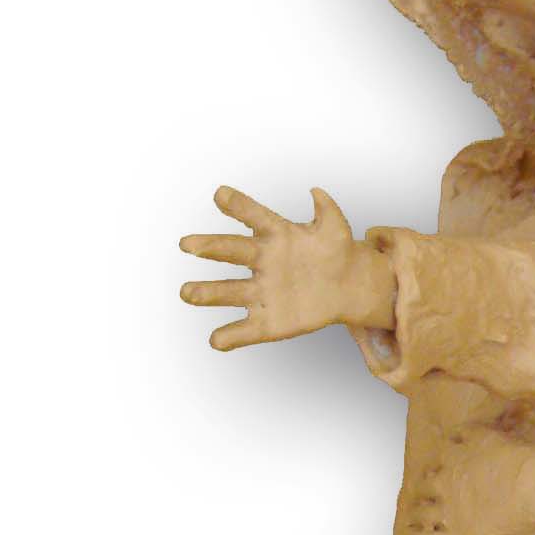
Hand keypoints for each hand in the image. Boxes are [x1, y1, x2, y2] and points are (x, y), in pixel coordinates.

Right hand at [177, 185, 389, 348]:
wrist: (347, 285)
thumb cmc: (336, 252)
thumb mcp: (336, 228)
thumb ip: (327, 210)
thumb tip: (317, 193)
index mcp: (276, 236)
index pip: (255, 217)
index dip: (240, 205)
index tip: (221, 195)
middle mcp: (263, 262)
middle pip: (232, 252)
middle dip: (209, 247)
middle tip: (188, 244)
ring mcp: (263, 292)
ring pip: (231, 292)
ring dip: (208, 293)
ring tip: (187, 293)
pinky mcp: (269, 321)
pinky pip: (247, 330)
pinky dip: (231, 337)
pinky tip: (217, 341)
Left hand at [405, 428, 534, 534]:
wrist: (533, 487)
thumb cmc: (524, 460)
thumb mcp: (500, 435)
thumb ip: (486, 429)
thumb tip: (496, 412)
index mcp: (455, 453)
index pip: (443, 451)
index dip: (443, 456)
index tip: (443, 460)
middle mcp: (446, 478)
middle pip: (427, 480)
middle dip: (427, 483)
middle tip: (427, 487)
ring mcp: (448, 508)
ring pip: (421, 510)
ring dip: (416, 511)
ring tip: (413, 514)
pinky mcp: (456, 533)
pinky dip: (418, 534)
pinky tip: (413, 532)